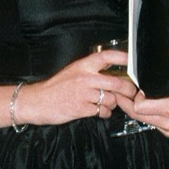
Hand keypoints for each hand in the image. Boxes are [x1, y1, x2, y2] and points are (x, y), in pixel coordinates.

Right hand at [13, 48, 139, 125]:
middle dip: (128, 90)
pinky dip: (104, 113)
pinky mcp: (80, 108)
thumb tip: (114, 71)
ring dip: (113, 103)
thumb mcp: (73, 71)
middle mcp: (85, 78)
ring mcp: (83, 94)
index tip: (133, 61)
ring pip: (111, 99)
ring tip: (108, 104)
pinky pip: (102, 111)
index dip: (123, 57)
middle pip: (117, 82)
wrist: (35, 101)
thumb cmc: (56, 87)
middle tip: (132, 93)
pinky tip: (100, 111)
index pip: (107, 56)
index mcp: (83, 66)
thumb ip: (92, 70)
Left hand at [115, 50, 168, 139]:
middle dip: (126, 105)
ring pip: (143, 122)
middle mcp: (166, 122)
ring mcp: (167, 130)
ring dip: (138, 112)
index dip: (135, 98)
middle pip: (135, 116)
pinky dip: (149, 117)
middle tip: (121, 95)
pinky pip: (153, 126)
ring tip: (136, 101)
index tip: (139, 90)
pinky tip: (151, 109)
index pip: (139, 107)